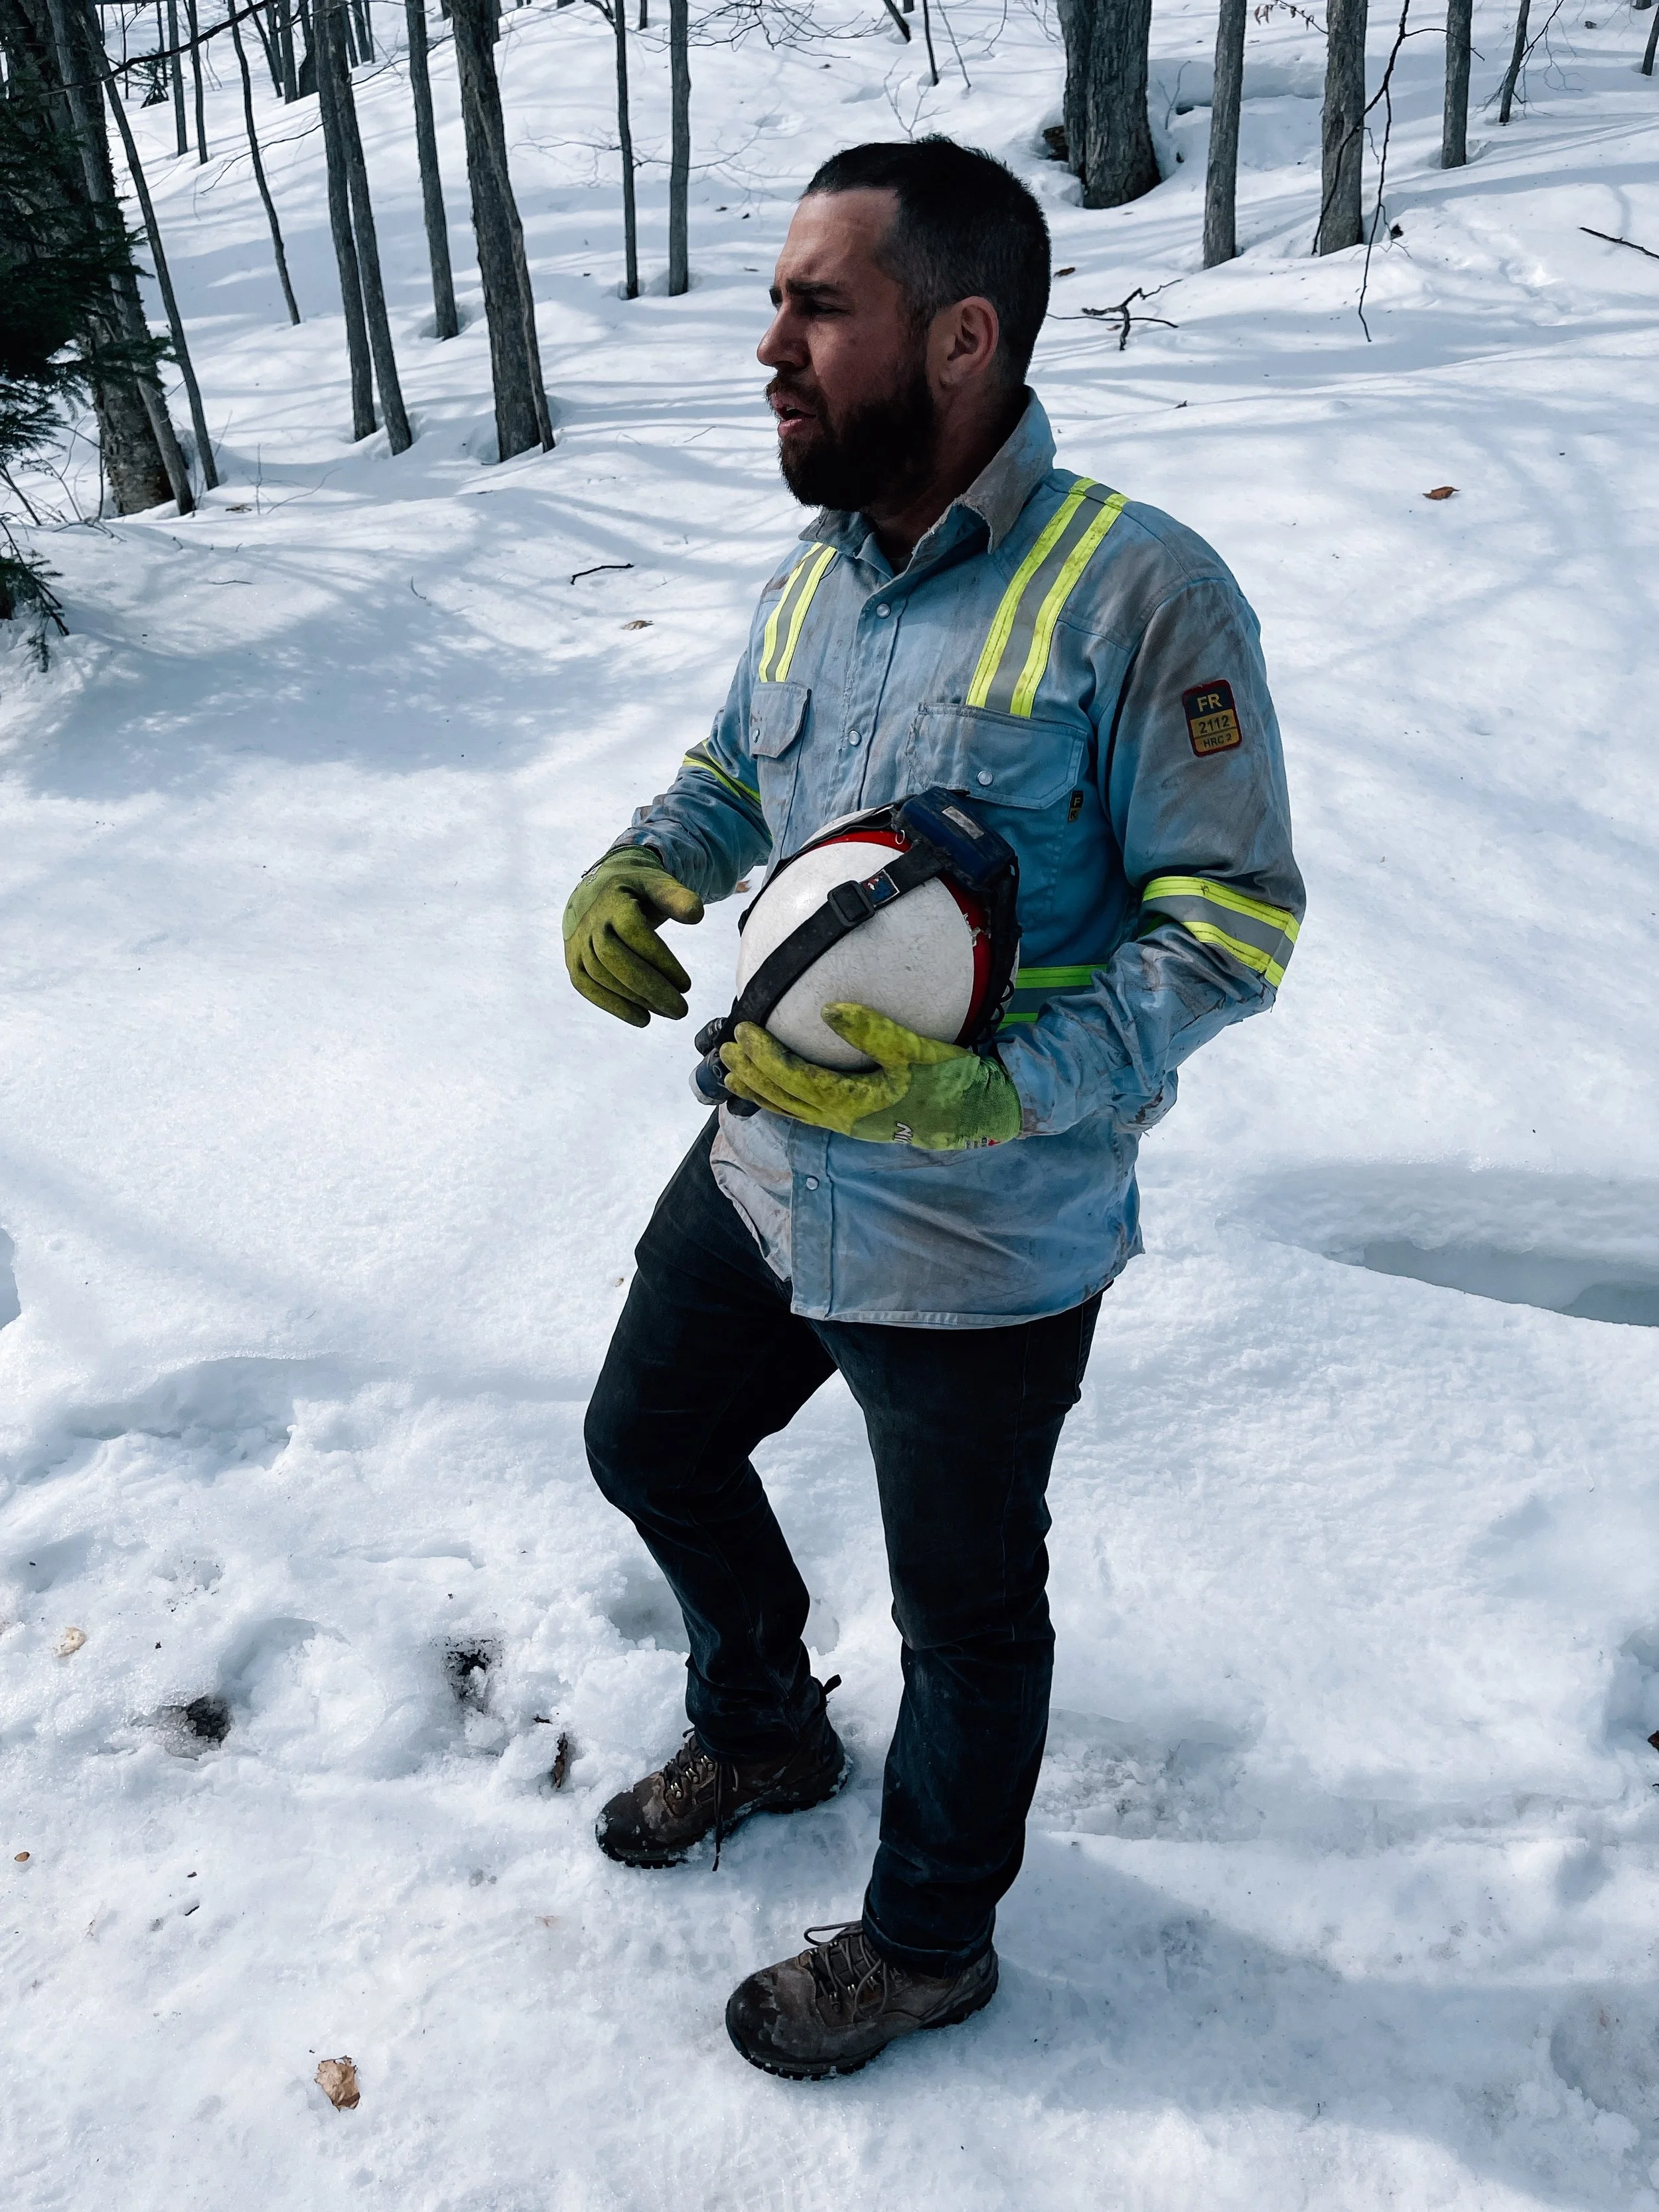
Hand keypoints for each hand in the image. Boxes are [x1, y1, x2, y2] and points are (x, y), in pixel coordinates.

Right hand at [562, 848, 704, 1025]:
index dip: (660, 960)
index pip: (634, 932)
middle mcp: (590, 922)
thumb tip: (696, 914)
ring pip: (601, 976)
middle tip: (680, 1009)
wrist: (598, 889)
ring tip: (667, 1012)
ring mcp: (578, 943)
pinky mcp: (573, 960)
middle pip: (615, 959)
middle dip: (649, 987)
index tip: (686, 984)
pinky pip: (587, 986)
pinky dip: (613, 1006)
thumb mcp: (657, 884)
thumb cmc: (636, 890)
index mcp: (613, 901)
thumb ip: (676, 897)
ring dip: (635, 1000)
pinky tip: (642, 1018)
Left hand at [719, 1003, 1022, 1149]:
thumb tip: (828, 1008)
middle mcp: (845, 1120)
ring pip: (792, 1110)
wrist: (983, 1112)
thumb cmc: (954, 1081)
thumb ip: (873, 1031)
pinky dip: (783, 1100)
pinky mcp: (859, 1122)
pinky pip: (809, 1113)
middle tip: (725, 1047)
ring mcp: (850, 1125)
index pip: (796, 1079)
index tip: (743, 1030)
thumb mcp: (918, 1051)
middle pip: (784, 1097)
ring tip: (732, 1071)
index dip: (765, 1056)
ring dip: (761, 1090)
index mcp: (854, 1104)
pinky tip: (774, 1089)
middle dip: (752, 1073)